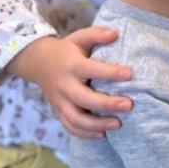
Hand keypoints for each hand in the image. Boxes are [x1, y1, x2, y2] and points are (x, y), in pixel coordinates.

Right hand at [6, 28, 131, 138]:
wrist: (39, 63)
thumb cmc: (67, 50)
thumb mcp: (79, 38)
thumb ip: (96, 34)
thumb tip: (115, 34)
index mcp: (71, 65)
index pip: (90, 69)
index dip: (109, 72)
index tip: (129, 74)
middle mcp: (64, 85)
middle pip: (83, 98)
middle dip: (106, 104)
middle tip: (129, 104)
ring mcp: (60, 101)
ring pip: (75, 118)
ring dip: (97, 124)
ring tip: (119, 123)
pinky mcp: (59, 112)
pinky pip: (70, 127)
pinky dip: (85, 134)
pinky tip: (104, 133)